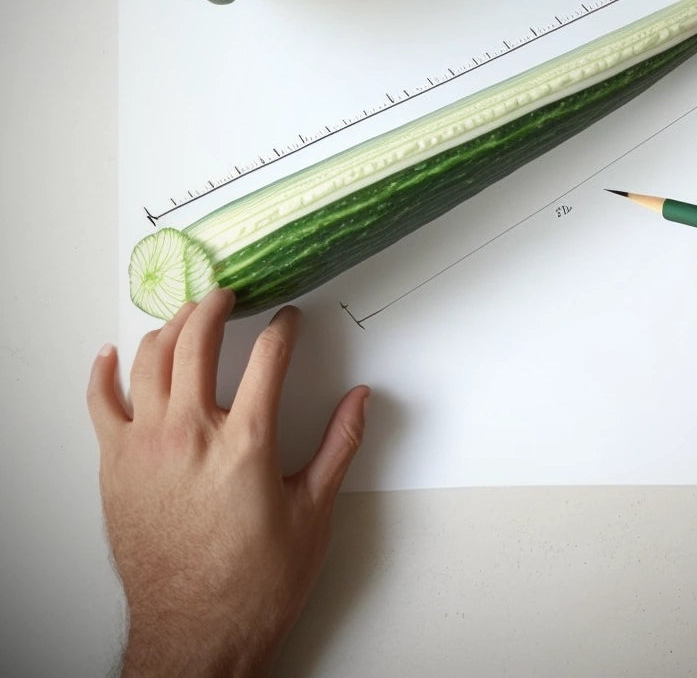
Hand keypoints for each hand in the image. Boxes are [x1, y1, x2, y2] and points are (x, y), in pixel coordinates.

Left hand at [87, 288, 368, 677]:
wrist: (194, 634)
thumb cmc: (254, 581)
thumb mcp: (313, 513)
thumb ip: (339, 446)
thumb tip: (361, 400)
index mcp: (245, 442)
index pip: (267, 356)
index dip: (283, 328)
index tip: (289, 319)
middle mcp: (191, 434)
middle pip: (197, 341)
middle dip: (216, 306)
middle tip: (228, 295)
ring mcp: (145, 447)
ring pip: (150, 360)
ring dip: (169, 326)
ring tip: (186, 315)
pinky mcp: (115, 467)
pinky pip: (101, 404)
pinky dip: (105, 372)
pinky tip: (114, 354)